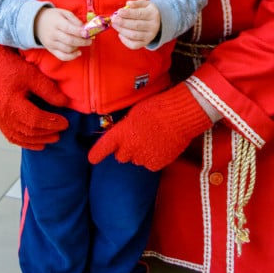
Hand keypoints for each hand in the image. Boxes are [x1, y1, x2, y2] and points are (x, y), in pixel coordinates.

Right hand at [0, 40, 68, 149]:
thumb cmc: (10, 67)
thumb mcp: (32, 75)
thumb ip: (48, 90)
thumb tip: (64, 103)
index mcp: (11, 103)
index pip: (35, 119)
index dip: (52, 123)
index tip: (65, 123)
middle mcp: (2, 115)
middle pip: (28, 130)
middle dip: (48, 132)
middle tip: (62, 130)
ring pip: (21, 137)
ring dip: (39, 140)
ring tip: (54, 137)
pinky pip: (12, 137)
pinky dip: (26, 142)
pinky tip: (38, 143)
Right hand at [35, 6, 91, 60]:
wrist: (37, 22)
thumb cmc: (54, 17)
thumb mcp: (64, 13)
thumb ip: (74, 19)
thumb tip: (85, 28)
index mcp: (56, 22)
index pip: (68, 28)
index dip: (79, 32)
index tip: (87, 33)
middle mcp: (53, 34)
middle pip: (69, 40)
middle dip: (82, 41)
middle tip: (90, 40)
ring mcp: (51, 43)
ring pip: (67, 49)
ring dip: (78, 47)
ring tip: (83, 43)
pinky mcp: (51, 50)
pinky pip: (62, 56)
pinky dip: (72, 57)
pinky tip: (78, 52)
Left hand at [88, 83, 211, 170]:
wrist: (181, 116)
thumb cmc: (158, 108)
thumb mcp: (135, 113)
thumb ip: (125, 127)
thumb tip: (123, 135)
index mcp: (121, 133)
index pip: (103, 147)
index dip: (97, 154)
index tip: (92, 159)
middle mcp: (129, 148)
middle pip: (121, 156)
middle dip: (126, 149)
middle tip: (138, 138)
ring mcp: (143, 158)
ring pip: (137, 160)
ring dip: (141, 153)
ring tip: (154, 139)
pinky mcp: (156, 164)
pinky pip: (150, 164)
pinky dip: (154, 157)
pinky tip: (162, 145)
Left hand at [110, 0, 160, 49]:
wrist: (157, 22)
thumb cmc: (146, 11)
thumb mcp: (144, 4)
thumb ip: (136, 3)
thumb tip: (128, 3)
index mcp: (153, 14)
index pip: (139, 14)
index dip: (128, 13)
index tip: (119, 12)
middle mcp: (153, 26)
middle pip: (136, 25)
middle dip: (123, 22)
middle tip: (114, 19)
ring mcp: (150, 36)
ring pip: (134, 35)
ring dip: (122, 30)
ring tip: (115, 25)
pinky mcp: (145, 43)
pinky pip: (134, 45)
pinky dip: (125, 41)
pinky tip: (120, 34)